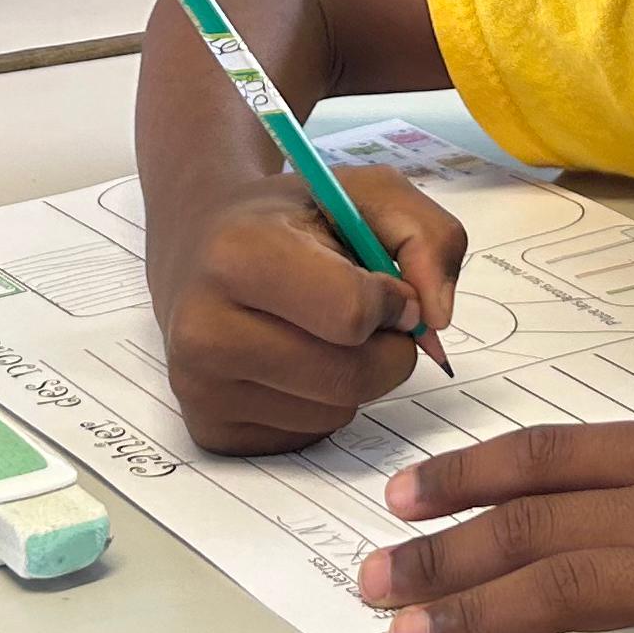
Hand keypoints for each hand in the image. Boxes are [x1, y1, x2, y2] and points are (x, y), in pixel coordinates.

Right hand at [150, 165, 462, 453]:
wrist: (197, 251)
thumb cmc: (289, 223)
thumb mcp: (363, 194)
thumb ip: (429, 237)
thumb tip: (436, 319)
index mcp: (238, 255)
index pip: (351, 313)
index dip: (391, 303)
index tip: (386, 286)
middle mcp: (205, 329)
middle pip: (351, 376)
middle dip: (387, 351)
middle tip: (370, 320)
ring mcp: (201, 387)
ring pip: (335, 413)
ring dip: (354, 378)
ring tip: (318, 332)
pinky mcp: (210, 430)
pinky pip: (308, 438)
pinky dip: (320, 405)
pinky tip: (291, 362)